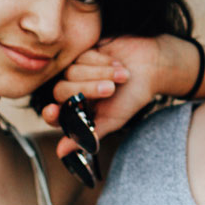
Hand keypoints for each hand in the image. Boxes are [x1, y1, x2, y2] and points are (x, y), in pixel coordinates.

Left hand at [42, 37, 161, 157]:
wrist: (152, 67)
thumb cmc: (133, 96)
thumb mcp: (112, 119)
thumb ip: (87, 135)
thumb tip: (61, 152)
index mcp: (77, 111)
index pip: (54, 115)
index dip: (51, 113)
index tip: (53, 110)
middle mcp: (74, 90)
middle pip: (62, 91)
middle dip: (88, 89)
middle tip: (111, 89)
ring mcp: (78, 70)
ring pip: (72, 72)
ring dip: (100, 74)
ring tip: (122, 75)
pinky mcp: (86, 52)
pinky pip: (83, 56)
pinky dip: (102, 61)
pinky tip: (117, 63)